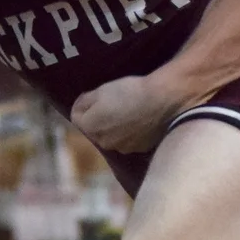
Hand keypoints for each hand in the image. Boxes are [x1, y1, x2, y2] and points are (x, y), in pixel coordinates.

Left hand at [70, 73, 184, 154]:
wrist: (163, 102)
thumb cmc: (130, 93)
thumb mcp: (102, 90)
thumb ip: (85, 100)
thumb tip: (79, 107)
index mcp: (90, 127)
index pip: (76, 116)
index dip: (83, 103)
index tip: (94, 95)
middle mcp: (103, 142)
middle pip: (95, 129)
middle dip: (99, 118)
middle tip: (113, 102)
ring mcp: (122, 148)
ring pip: (113, 135)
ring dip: (116, 127)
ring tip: (129, 111)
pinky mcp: (140, 149)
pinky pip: (130, 139)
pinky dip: (132, 132)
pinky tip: (141, 119)